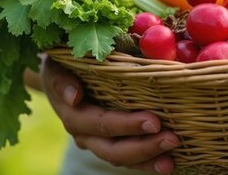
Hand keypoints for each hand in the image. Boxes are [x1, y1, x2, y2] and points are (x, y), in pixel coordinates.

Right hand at [41, 56, 178, 173]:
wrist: (60, 76)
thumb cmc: (63, 64)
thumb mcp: (56, 66)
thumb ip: (61, 80)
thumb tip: (73, 97)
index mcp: (74, 115)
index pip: (101, 124)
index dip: (126, 126)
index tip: (154, 121)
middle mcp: (84, 135)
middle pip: (113, 149)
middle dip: (143, 146)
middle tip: (171, 139)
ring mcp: (97, 143)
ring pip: (121, 159)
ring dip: (148, 159)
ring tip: (170, 160)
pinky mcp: (110, 145)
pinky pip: (128, 160)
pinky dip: (148, 163)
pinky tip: (169, 163)